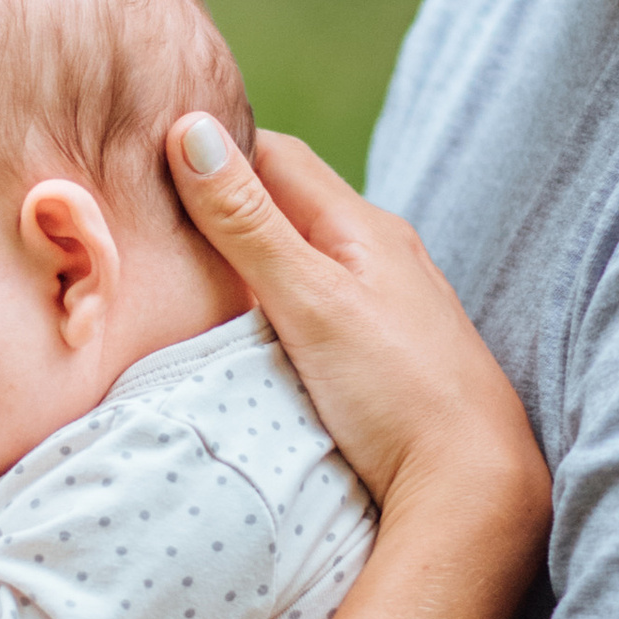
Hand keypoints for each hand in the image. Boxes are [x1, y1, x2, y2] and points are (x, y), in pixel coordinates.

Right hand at [167, 116, 545, 539]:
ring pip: (300, 252)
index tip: (145, 153)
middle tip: (148, 204)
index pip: (273, 153)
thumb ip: (248, 223)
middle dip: (220, 195)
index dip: (210, 146)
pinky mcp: (381, 351)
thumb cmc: (398, 393)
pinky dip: (270, 294)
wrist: (473, 490)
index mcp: (363, 226)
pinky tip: (245, 322)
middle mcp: (380, 252)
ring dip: (245, 248)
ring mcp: (385, 302)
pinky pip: (314, 298)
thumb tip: (192, 128)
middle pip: (286, 199)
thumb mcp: (311, 301)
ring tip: (182, 260)